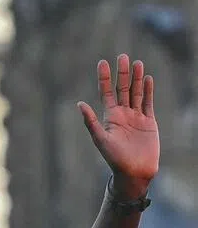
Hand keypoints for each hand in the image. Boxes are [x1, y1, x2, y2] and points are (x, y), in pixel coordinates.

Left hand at [77, 54, 159, 197]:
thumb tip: (79, 104)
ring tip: (137, 62)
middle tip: (122, 56)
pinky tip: (148, 78)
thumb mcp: (100, 139)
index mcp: (109, 117)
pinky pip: (148, 102)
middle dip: (122, 73)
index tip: (102, 62)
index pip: (106, 93)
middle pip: (122, 89)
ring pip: (136, 92)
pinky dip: (148, 90)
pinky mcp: (148, 121)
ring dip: (136, 78)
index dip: (104, 78)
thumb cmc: (114, 158)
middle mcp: (122, 114)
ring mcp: (136, 117)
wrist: (134, 171)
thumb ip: (91, 121)